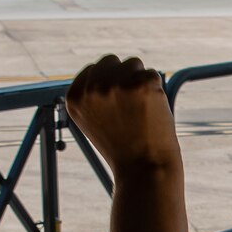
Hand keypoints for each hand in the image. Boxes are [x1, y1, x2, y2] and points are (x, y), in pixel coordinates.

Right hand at [65, 55, 181, 180]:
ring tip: (140, 112)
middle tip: (130, 109)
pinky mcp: (141, 84)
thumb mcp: (95, 120)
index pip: (94, 69)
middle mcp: (91, 88)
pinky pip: (153, 74)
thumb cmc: (123, 147)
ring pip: (134, 63)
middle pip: (112, 61)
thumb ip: (93, 94)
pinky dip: (157, 91)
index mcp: (74, 96)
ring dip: (140, 82)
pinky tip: (152, 113)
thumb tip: (106, 68)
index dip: (110, 86)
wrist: (144, 170)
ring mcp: (116, 85)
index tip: (116, 110)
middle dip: (124, 77)